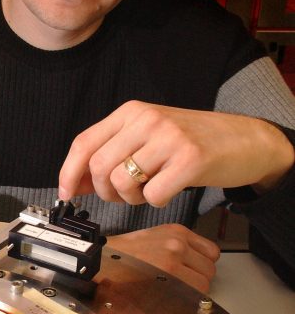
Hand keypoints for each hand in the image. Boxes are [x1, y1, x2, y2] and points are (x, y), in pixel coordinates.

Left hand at [59, 101, 294, 206]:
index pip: (84, 142)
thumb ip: (112, 154)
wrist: (246, 139)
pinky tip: (169, 190)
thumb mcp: (148, 137)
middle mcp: (147, 120)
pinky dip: (156, 201)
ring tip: (149, 190)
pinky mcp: (190, 160)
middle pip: (98, 167)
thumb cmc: (193, 141)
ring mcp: (169, 138)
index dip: (69, 172)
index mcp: (131, 112)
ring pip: (122, 182)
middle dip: (104, 192)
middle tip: (124, 194)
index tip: (66, 193)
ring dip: (130, 199)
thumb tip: (75, 182)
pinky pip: (153, 195)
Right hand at [106, 224, 220, 292]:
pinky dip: (186, 299)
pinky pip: (192, 293)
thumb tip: (196, 266)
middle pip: (210, 269)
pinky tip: (171, 296)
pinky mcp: (167, 278)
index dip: (202, 264)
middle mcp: (178, 244)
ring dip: (193, 291)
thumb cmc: (123, 254)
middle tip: (180, 283)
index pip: (212, 252)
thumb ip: (178, 247)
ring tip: (173, 290)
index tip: (193, 270)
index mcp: (177, 232)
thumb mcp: (154, 237)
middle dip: (198, 279)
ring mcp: (174, 261)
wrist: (101, 261)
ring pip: (204, 283)